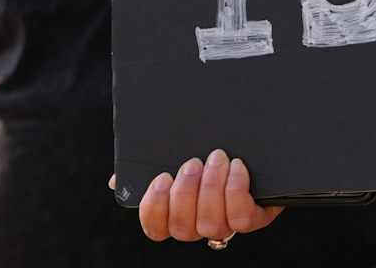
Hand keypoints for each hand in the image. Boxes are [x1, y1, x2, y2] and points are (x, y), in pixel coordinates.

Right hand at [110, 149, 283, 243]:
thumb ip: (148, 164)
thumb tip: (118, 180)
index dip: (154, 209)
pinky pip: (242, 219)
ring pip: (211, 224)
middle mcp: (200, 223)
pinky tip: (237, 166)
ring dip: (212, 188)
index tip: (161, 178)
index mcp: (178, 211)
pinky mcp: (254, 218)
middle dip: (186, 193)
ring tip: (217, 157)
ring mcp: (227, 223)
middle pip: (183, 228)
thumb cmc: (209, 149)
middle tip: (193, 162)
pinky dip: (236, 191)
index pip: (156, 229)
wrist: (258, 146)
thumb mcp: (177, 151)